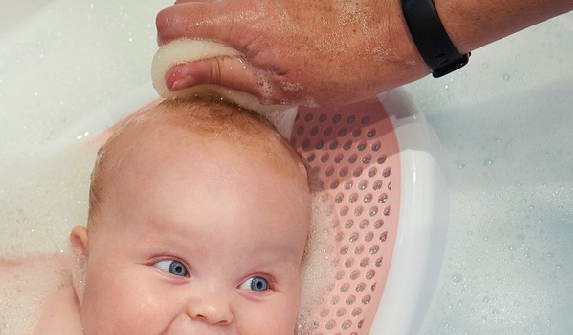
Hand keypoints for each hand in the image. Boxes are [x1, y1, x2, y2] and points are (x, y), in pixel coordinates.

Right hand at [155, 0, 425, 107]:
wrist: (401, 28)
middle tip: (216, 65)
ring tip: (251, 53)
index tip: (184, 70)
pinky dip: (246, 18)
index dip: (171, 50)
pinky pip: (247, 3)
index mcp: (243, 23)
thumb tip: (178, 77)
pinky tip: (273, 38)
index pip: (174, 22)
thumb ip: (222, 77)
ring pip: (219, 3)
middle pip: (190, 5)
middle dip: (192, 36)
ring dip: (221, 26)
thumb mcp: (281, 89)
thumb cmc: (353, 60)